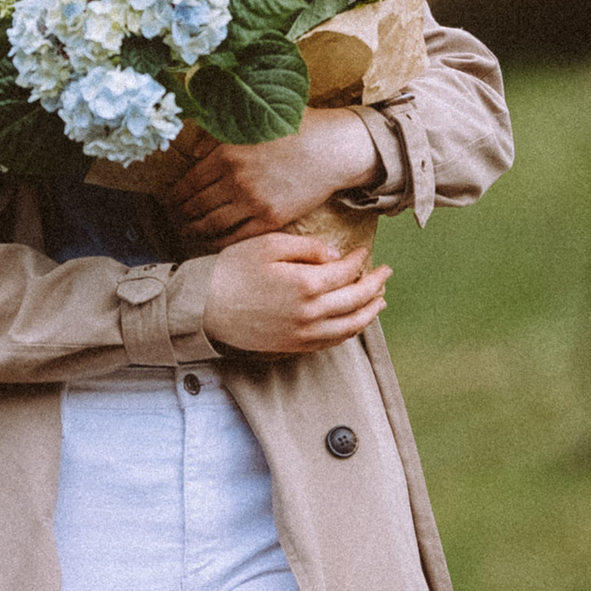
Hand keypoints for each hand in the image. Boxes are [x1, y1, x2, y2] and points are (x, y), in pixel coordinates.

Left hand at [170, 109, 380, 243]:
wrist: (332, 148)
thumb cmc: (295, 130)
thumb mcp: (253, 123)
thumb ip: (219, 137)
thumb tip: (194, 152)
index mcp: (227, 153)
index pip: (188, 182)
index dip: (173, 196)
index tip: (167, 201)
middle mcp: (235, 179)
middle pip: (195, 205)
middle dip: (178, 215)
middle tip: (172, 220)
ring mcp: (253, 201)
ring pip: (211, 224)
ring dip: (194, 231)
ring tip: (186, 233)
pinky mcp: (270, 219)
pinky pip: (236, 236)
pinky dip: (219, 242)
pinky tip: (212, 242)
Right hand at [203, 231, 390, 356]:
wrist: (204, 306)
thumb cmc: (233, 270)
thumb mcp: (269, 245)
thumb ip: (308, 248)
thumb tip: (336, 256)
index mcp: (306, 284)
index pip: (347, 271)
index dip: (360, 260)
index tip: (365, 251)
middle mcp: (311, 313)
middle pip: (357, 300)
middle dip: (375, 285)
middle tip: (385, 273)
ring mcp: (303, 334)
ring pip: (350, 326)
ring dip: (370, 312)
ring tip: (380, 301)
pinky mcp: (293, 346)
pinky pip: (332, 342)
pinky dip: (349, 331)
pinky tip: (354, 322)